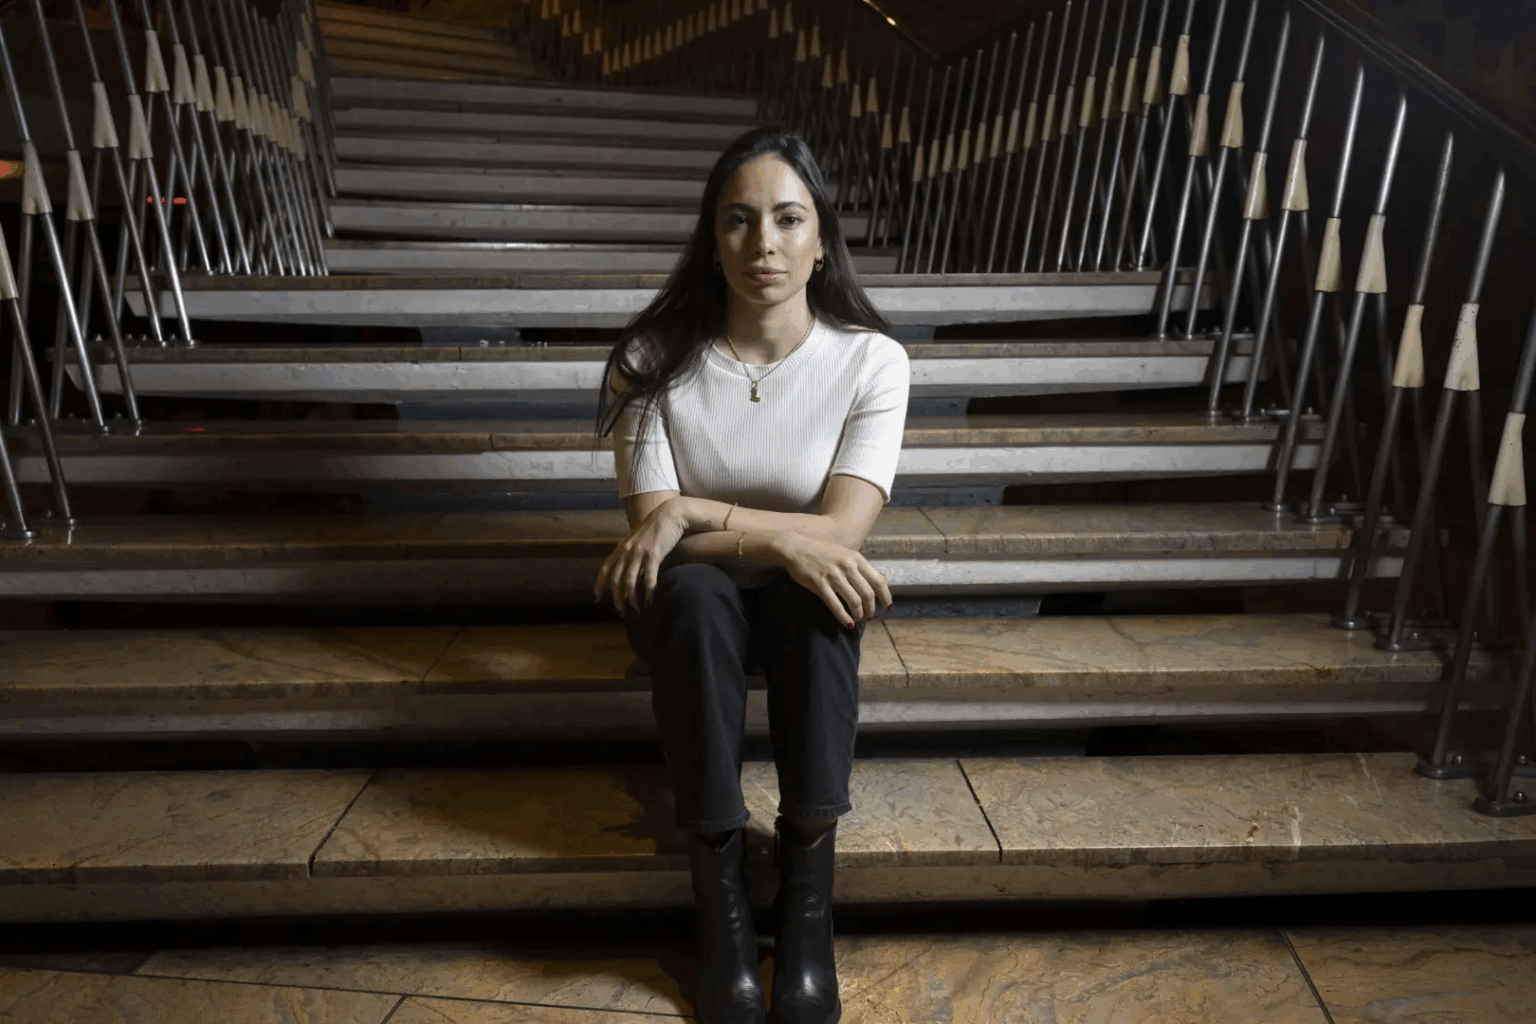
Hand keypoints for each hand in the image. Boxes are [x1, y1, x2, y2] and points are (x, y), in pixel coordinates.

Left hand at [594, 499, 687, 613]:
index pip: (605, 569)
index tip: (596, 598)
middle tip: (621, 612)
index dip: (599, 585)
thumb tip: (630, 570)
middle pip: (616, 579)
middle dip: (617, 598)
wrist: (671, 513)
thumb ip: (631, 553)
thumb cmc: (656, 528)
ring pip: (630, 581)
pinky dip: (648, 591)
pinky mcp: (654, 554)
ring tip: (636, 610)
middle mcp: (627, 551)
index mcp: (622, 548)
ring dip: (632, 598)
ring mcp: (640, 552)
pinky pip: (648, 577)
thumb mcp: (638, 539)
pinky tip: (649, 601)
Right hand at [775, 533, 892, 627]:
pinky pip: (836, 605)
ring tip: (858, 619)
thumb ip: (857, 567)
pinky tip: (847, 624)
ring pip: (854, 601)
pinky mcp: (819, 584)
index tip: (888, 607)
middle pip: (868, 593)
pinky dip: (844, 617)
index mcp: (856, 558)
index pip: (878, 580)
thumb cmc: (821, 553)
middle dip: (871, 609)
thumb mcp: (844, 554)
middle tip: (870, 616)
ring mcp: (833, 575)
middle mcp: (847, 566)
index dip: (886, 596)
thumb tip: (872, 586)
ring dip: (859, 614)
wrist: (796, 548)